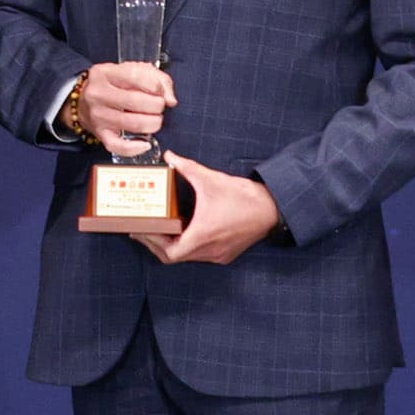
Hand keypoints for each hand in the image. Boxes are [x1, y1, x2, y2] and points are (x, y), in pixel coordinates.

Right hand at [72, 60, 170, 153]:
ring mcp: (98, 116)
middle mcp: (98, 94)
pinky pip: (119, 146)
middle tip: (159, 107)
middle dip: (157, 106)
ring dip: (153, 124)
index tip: (161, 92)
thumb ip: (157, 79)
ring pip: (133, 123)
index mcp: (105, 73)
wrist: (83, 101)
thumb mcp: (130, 71)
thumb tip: (170, 99)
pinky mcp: (100, 134)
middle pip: (136, 101)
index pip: (136, 77)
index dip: (156, 86)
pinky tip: (145, 143)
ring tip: (155, 120)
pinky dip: (136, 147)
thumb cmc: (112, 85)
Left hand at [146, 159, 282, 266]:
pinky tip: (183, 231)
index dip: (151, 243)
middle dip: (156, 244)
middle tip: (144, 230)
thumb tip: (170, 157)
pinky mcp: (225, 253)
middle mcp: (209, 250)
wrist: (272, 209)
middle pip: (174, 256)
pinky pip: (200, 254)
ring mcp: (218, 254)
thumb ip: (187, 167)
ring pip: (187, 256)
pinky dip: (187, 245)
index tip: (141, 230)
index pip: (169, 252)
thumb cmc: (244, 198)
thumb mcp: (210, 179)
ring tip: (160, 229)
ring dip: (172, 245)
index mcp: (202, 236)